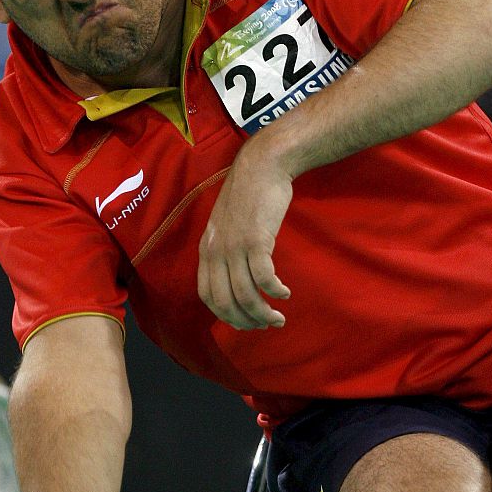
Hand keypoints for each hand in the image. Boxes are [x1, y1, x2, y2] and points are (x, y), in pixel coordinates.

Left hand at [198, 144, 292, 328]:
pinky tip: (285, 294)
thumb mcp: (226, 224)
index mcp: (206, 249)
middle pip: (225, 301)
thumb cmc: (249, 195)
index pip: (208, 296)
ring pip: (245, 294)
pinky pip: (264, 277)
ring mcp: (235, 246)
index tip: (245, 322)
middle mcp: (216, 251)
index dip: (226, 316)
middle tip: (265, 325)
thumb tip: (236, 277)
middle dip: (245, 320)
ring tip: (278, 318)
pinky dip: (275, 291)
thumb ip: (225, 249)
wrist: (262, 166)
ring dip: (263, 313)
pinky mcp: (256, 240)